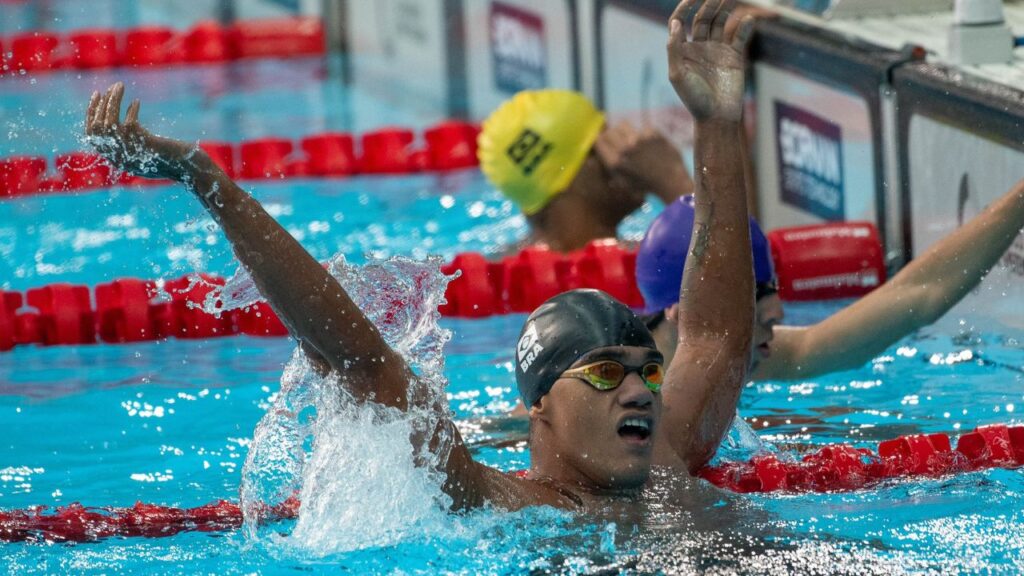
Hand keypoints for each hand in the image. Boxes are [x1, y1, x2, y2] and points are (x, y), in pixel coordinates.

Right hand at [84, 82, 192, 180]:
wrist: (188, 168)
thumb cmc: (170, 160)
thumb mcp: (145, 154)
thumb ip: (130, 143)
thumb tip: (123, 122)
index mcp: (116, 160)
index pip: (92, 135)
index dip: (91, 114)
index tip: (97, 97)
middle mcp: (119, 157)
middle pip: (98, 128)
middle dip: (100, 104)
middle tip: (109, 88)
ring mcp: (130, 151)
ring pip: (109, 123)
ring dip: (112, 101)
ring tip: (119, 86)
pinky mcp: (143, 143)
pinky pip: (129, 122)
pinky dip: (131, 110)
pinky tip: (137, 102)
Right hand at [594, 122, 693, 200]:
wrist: (671, 181)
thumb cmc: (645, 186)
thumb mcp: (622, 183)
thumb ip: (608, 171)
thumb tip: (591, 162)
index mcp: (615, 162)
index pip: (598, 140)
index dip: (600, 140)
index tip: (603, 142)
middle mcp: (625, 148)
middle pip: (609, 131)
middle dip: (611, 134)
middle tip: (616, 139)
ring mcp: (639, 139)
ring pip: (623, 124)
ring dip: (624, 130)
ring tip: (631, 137)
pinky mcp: (652, 132)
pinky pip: (642, 127)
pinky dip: (644, 134)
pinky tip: (649, 143)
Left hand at [667, 0, 754, 121]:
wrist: (717, 117)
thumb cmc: (694, 99)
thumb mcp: (678, 75)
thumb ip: (675, 48)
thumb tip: (676, 23)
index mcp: (683, 51)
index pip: (680, 22)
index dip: (684, 8)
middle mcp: (700, 47)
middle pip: (703, 18)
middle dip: (709, 3)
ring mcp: (717, 51)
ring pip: (721, 22)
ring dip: (725, 8)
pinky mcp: (734, 57)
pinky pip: (740, 37)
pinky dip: (744, 27)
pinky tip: (747, 19)